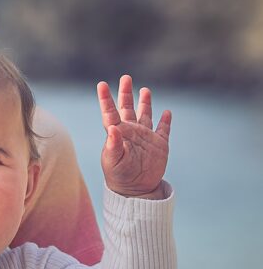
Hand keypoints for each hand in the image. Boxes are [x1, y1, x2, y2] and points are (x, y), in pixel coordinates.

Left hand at [97, 76, 170, 197]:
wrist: (135, 190)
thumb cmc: (118, 176)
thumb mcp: (113, 161)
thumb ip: (113, 145)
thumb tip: (112, 128)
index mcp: (117, 133)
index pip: (110, 112)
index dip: (106, 99)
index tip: (102, 84)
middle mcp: (131, 132)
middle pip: (128, 108)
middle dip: (126, 93)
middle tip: (126, 77)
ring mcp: (145, 137)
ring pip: (145, 115)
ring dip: (145, 103)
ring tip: (144, 90)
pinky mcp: (159, 145)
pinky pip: (163, 130)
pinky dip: (165, 121)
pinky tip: (167, 112)